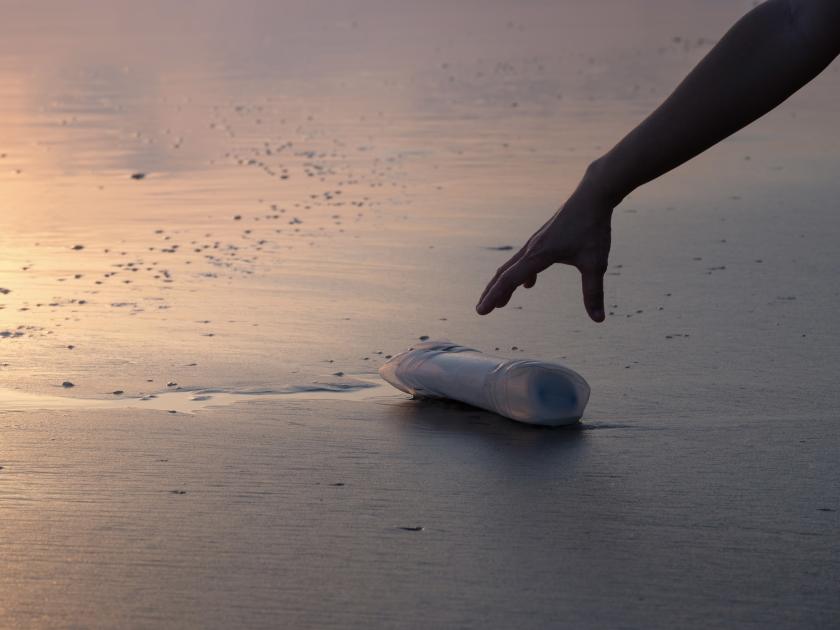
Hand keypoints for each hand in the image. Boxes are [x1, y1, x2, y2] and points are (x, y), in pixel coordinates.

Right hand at [475, 182, 613, 321]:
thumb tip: (599, 320)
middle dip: (492, 293)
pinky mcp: (543, 238)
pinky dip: (521, 274)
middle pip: (504, 273)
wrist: (593, 195)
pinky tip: (529, 284)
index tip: (481, 311)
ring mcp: (536, 242)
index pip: (509, 280)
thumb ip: (593, 293)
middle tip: (481, 310)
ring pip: (513, 266)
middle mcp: (532, 248)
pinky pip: (525, 260)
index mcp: (539, 255)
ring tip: (501, 302)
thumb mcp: (595, 263)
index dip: (494, 296)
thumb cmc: (593, 227)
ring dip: (504, 284)